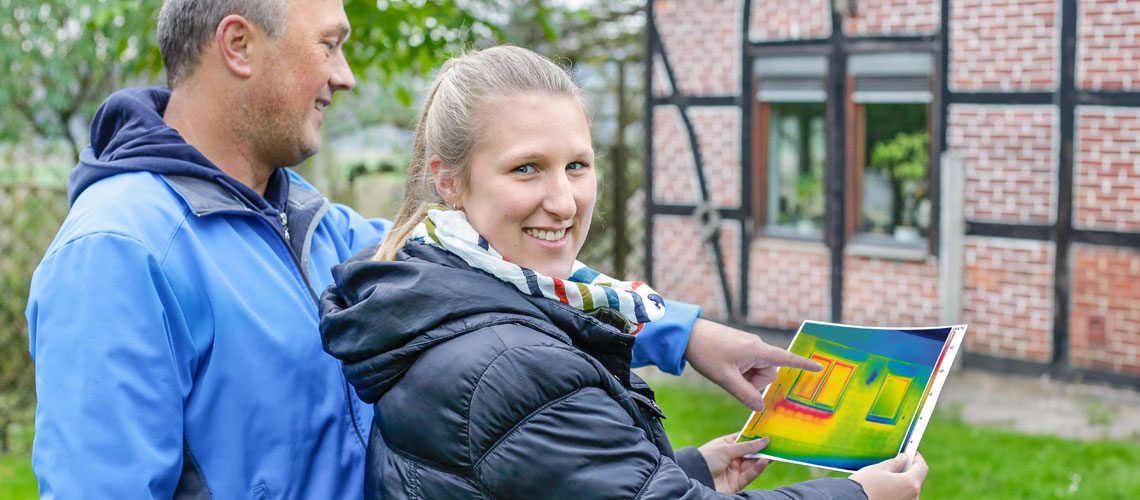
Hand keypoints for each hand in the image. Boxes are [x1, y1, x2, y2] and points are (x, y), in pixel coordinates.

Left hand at [684, 319, 821, 410]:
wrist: (688, 334)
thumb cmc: (707, 353)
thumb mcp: (725, 379)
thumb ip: (745, 395)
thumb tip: (761, 407)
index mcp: (758, 351)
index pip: (786, 359)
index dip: (803, 365)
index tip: (820, 368)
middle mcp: (757, 347)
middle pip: (768, 374)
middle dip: (754, 383)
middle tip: (732, 378)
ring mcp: (749, 347)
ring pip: (757, 372)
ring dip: (745, 378)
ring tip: (726, 370)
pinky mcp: (741, 349)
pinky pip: (748, 367)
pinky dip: (741, 373)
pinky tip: (726, 368)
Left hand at [697, 433, 770, 492]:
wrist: (695, 478)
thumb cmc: (706, 459)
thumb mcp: (725, 449)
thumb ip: (746, 446)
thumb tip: (764, 439)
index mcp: (726, 445)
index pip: (744, 439)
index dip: (755, 436)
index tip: (769, 431)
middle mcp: (731, 457)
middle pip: (751, 452)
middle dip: (762, 448)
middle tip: (777, 442)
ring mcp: (734, 470)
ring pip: (752, 463)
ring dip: (763, 458)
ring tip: (775, 452)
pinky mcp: (737, 482)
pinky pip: (750, 474)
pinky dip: (758, 468)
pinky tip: (764, 461)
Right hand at [849, 453, 928, 499]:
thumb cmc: (865, 486)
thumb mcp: (878, 469)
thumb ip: (894, 463)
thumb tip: (903, 458)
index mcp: (910, 484)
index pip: (922, 468)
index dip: (916, 458)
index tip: (911, 453)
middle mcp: (913, 497)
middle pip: (915, 480)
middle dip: (907, 471)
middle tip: (896, 463)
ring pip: (908, 490)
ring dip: (901, 482)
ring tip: (885, 478)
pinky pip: (902, 497)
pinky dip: (896, 492)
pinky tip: (884, 488)